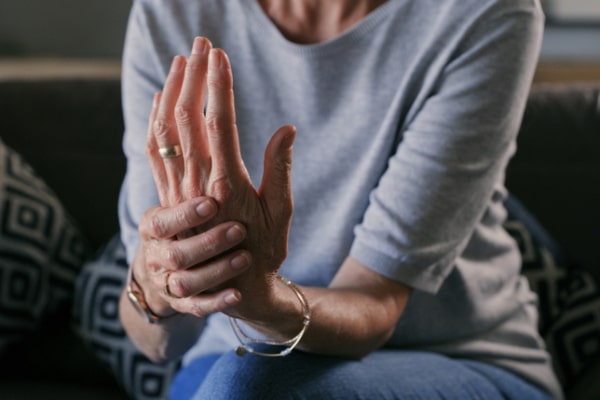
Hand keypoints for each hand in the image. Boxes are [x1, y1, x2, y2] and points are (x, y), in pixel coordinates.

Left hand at [140, 37, 295, 319]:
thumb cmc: (263, 251)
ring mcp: (178, 190)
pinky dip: (155, 120)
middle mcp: (197, 184)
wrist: (232, 288)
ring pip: (165, 131)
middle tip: (202, 44)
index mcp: (227, 184)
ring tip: (181, 61)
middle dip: (194, 76)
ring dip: (171, 92)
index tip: (220, 56)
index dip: (218, 87)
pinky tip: (160, 100)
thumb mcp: (281, 214)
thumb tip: (286, 128)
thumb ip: (280, 169)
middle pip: (188, 118)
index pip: (218, 123)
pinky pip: (153, 152)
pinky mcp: (168, 197)